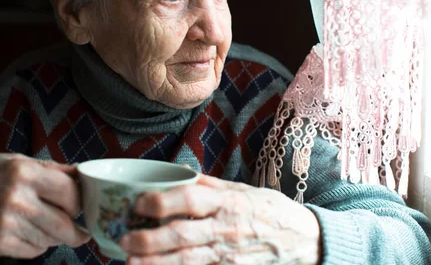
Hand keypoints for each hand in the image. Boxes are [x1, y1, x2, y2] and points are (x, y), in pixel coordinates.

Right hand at [0, 153, 89, 258]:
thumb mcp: (20, 160)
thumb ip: (53, 169)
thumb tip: (82, 173)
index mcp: (25, 173)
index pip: (69, 193)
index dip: (80, 201)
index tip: (81, 205)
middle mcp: (16, 199)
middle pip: (64, 224)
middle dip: (78, 231)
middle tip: (82, 231)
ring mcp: (6, 223)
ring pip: (50, 240)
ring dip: (58, 237)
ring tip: (54, 228)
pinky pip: (33, 251)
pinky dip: (40, 245)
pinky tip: (34, 233)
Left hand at [119, 174, 320, 264]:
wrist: (305, 240)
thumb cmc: (272, 211)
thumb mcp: (244, 190)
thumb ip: (211, 185)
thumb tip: (180, 174)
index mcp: (228, 201)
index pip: (190, 199)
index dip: (161, 201)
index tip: (139, 203)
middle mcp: (227, 228)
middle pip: (182, 235)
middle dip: (150, 240)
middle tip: (125, 240)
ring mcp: (229, 254)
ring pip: (187, 260)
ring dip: (157, 263)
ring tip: (131, 263)